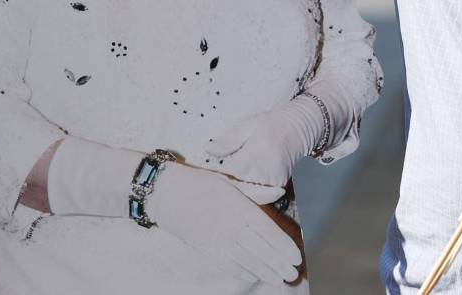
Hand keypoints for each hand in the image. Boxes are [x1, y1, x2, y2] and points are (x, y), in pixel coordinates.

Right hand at [156, 162, 301, 284]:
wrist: (165, 193)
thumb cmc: (199, 183)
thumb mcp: (229, 181)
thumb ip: (255, 190)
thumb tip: (279, 192)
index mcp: (239, 207)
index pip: (267, 230)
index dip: (283, 246)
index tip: (296, 256)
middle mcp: (230, 226)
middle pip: (260, 249)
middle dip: (278, 264)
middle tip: (293, 275)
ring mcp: (216, 240)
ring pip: (246, 260)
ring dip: (265, 272)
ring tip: (280, 280)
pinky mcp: (205, 249)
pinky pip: (227, 264)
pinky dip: (242, 272)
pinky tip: (254, 276)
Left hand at [204, 96, 324, 200]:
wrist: (302, 125)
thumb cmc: (273, 123)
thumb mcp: (249, 125)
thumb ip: (229, 140)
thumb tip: (208, 150)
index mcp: (253, 156)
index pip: (228, 172)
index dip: (219, 170)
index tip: (214, 165)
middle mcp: (264, 172)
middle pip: (237, 185)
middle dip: (230, 180)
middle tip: (226, 169)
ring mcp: (274, 181)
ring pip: (248, 191)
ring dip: (241, 185)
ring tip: (240, 172)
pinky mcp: (280, 184)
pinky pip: (261, 192)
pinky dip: (253, 187)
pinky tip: (250, 177)